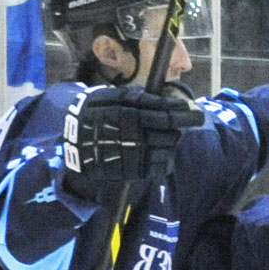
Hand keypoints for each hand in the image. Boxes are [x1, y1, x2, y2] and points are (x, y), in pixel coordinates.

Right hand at [60, 85, 194, 200]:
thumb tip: (163, 98)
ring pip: (170, 149)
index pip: (167, 115)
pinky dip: (166, 158)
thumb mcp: (110, 97)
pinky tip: (159, 151)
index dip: (185, 112)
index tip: (194, 110)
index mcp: (132, 117)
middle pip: (173, 133)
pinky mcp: (137, 172)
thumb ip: (137, 97)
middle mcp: (137, 138)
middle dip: (179, 127)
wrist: (75, 145)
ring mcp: (138, 157)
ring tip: (165, 137)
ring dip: (172, 142)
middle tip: (180, 123)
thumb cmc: (94, 115)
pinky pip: (162, 167)